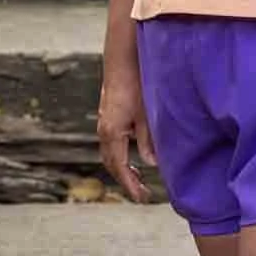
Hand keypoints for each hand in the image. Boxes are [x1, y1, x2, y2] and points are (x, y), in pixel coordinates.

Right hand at [95, 68, 156, 203]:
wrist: (122, 58)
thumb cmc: (136, 84)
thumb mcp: (147, 114)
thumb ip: (148, 140)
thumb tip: (151, 162)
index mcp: (112, 133)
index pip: (119, 167)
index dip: (130, 185)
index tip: (141, 198)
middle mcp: (104, 130)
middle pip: (111, 163)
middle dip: (125, 180)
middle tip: (141, 193)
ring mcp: (104, 121)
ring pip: (110, 153)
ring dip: (122, 167)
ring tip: (138, 176)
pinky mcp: (108, 113)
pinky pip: (112, 141)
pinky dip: (121, 153)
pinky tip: (133, 152)